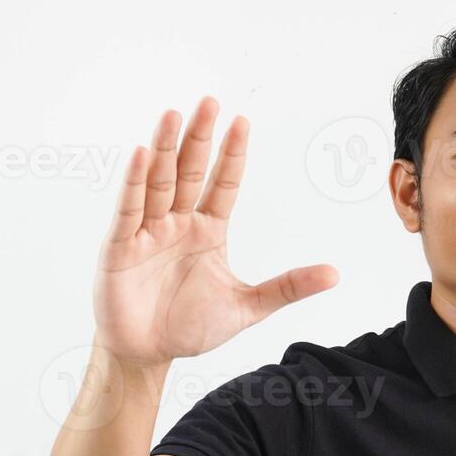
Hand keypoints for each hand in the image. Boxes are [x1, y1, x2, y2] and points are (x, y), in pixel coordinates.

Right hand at [91, 97, 337, 363]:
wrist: (148, 354)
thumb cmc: (191, 327)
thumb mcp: (248, 306)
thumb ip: (288, 287)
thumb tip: (335, 274)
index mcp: (208, 231)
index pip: (223, 184)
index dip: (232, 154)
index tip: (243, 122)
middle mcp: (178, 223)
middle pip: (190, 172)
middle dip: (199, 137)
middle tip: (210, 102)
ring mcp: (148, 232)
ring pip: (159, 182)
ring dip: (166, 148)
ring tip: (174, 114)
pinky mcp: (121, 248)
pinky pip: (129, 210)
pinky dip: (135, 183)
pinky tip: (142, 154)